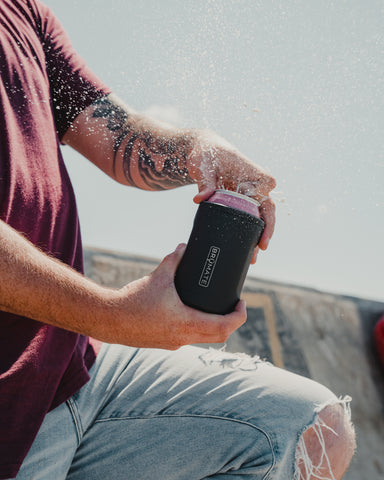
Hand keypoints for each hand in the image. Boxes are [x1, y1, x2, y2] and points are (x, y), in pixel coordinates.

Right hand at [106, 244, 246, 349]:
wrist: (109, 320)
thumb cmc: (133, 300)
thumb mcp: (158, 276)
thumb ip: (174, 259)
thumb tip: (183, 246)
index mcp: (186, 323)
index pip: (224, 327)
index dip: (239, 317)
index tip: (242, 304)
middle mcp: (183, 338)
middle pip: (219, 337)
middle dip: (231, 322)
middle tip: (234, 306)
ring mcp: (173, 343)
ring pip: (204, 339)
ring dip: (214, 326)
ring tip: (216, 308)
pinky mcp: (164, 343)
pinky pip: (189, 338)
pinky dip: (197, 327)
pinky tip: (192, 314)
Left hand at [187, 129, 275, 250]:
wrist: (203, 153)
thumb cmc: (206, 154)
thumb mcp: (204, 165)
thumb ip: (205, 181)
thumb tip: (200, 198)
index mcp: (252, 172)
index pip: (266, 186)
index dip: (261, 199)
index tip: (253, 209)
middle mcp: (256, 185)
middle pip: (268, 208)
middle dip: (266, 228)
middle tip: (262, 246)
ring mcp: (250, 197)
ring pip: (260, 219)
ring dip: (258, 237)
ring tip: (254, 257)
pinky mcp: (242, 204)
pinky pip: (249, 221)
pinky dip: (248, 235)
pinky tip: (246, 251)